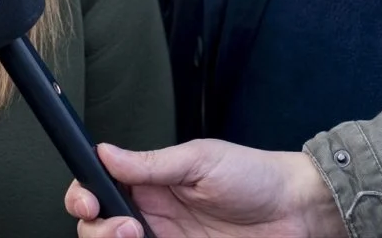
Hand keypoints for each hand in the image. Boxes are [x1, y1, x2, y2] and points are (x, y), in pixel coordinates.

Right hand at [64, 140, 348, 237]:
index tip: (88, 202)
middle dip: (97, 230)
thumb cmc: (255, 177)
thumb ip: (150, 163)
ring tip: (137, 237)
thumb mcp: (200, 160)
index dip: (84, 197)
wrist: (297, 213)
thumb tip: (105, 152)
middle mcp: (151, 216)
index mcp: (150, 183)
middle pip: (98, 229)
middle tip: (126, 227)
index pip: (100, 190)